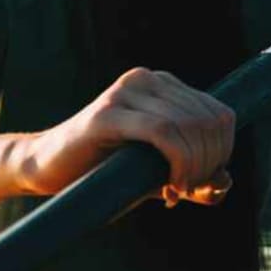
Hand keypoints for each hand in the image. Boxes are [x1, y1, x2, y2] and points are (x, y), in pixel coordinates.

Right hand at [31, 67, 235, 206]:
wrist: (45, 169)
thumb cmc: (101, 172)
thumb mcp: (154, 173)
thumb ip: (191, 176)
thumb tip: (224, 181)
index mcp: (161, 85)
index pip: (220, 113)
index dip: (223, 153)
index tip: (202, 182)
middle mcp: (145, 79)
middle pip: (208, 121)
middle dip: (209, 164)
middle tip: (186, 190)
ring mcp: (125, 92)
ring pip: (188, 126)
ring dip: (193, 168)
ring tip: (174, 191)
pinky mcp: (107, 113)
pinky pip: (162, 132)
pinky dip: (177, 163)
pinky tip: (168, 188)